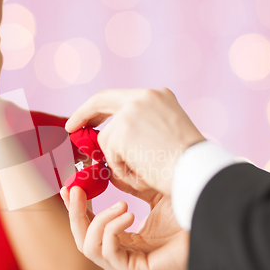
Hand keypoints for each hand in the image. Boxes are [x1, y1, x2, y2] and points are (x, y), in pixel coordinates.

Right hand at [60, 175, 188, 269]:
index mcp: (126, 240)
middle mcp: (124, 255)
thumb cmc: (189, 209)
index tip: (69, 188)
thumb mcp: (152, 193)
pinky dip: (112, 229)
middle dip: (75, 214)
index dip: (76, 208)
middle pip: (82, 240)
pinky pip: (108, 253)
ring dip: (98, 220)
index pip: (90, 227)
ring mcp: (129, 266)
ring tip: (122, 204)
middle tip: (76, 191)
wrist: (213, 220)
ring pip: (89, 248)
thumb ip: (129, 187)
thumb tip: (107, 171)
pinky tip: (129, 213)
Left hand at [65, 88, 205, 194]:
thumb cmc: (188, 164)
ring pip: (106, 140)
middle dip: (83, 115)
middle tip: (71, 128)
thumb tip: (104, 143)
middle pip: (101, 101)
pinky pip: (108, 156)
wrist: (199, 172)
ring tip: (145, 171)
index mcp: (157, 96)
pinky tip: (143, 172)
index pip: (119, 97)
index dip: (99, 108)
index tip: (87, 119)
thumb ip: (137, 131)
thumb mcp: (164, 136)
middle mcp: (143, 97)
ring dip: (120, 162)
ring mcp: (130, 111)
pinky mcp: (121, 129)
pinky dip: (122, 171)